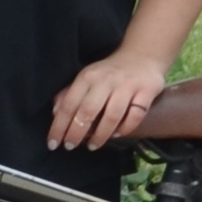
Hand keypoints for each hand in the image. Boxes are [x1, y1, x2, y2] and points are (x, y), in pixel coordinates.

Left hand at [49, 51, 171, 151]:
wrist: (143, 55)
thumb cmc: (109, 73)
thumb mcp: (86, 78)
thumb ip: (69, 94)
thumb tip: (55, 113)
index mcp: (88, 77)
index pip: (69, 104)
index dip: (59, 126)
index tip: (53, 143)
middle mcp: (107, 80)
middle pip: (88, 111)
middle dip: (76, 133)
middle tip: (70, 146)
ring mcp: (128, 85)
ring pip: (112, 116)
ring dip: (100, 135)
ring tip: (93, 145)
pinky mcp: (147, 91)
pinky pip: (135, 115)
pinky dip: (125, 129)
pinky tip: (117, 134)